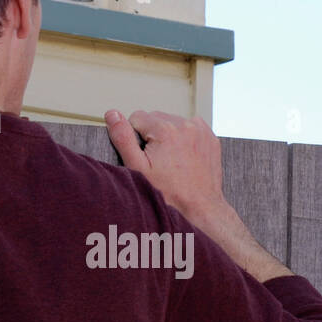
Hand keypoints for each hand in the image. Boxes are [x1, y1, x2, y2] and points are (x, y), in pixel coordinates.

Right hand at [103, 109, 224, 220]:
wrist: (199, 207)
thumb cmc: (169, 192)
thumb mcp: (137, 167)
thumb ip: (122, 137)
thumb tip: (112, 114)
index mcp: (165, 129)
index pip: (136, 117)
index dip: (135, 138)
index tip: (145, 156)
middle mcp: (184, 124)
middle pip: (154, 118)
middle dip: (151, 135)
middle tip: (157, 160)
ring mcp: (200, 130)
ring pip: (171, 122)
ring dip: (167, 135)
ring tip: (171, 160)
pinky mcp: (209, 137)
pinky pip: (189, 127)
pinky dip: (183, 137)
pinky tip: (183, 155)